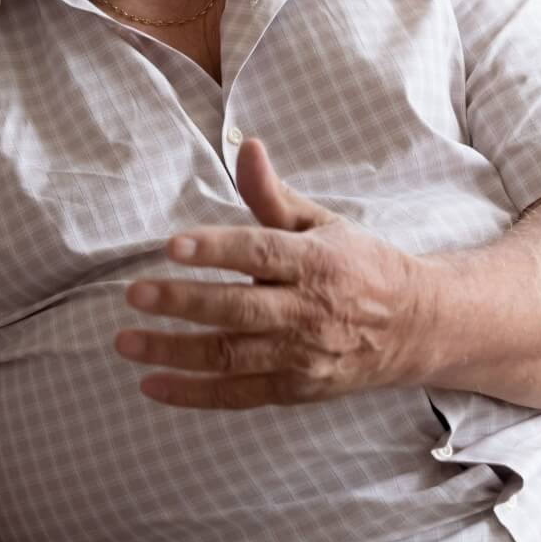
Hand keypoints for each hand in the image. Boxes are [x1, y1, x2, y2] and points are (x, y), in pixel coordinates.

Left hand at [115, 139, 437, 408]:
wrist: (414, 328)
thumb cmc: (356, 265)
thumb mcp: (321, 222)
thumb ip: (272, 194)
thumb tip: (246, 146)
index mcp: (315, 261)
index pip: (260, 252)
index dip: (215, 249)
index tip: (172, 246)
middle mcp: (308, 311)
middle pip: (238, 309)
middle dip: (182, 302)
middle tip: (134, 293)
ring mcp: (301, 355)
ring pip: (230, 356)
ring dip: (174, 351)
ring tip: (125, 340)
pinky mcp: (295, 390)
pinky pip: (238, 395)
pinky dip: (193, 394)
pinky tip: (152, 384)